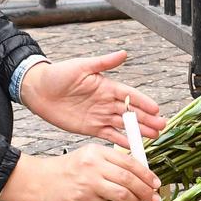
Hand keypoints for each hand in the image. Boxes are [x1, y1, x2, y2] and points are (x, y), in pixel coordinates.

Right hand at [0, 146, 160, 200]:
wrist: (40, 180)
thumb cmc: (66, 170)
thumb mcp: (88, 157)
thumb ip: (110, 163)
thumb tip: (137, 175)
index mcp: (98, 151)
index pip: (129, 161)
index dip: (146, 174)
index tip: (155, 183)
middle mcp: (94, 165)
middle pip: (129, 178)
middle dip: (145, 190)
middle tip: (154, 198)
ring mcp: (88, 183)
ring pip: (122, 194)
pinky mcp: (82, 200)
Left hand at [20, 51, 166, 146]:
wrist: (38, 90)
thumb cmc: (58, 74)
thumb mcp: (81, 66)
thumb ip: (103, 63)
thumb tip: (124, 53)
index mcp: (107, 86)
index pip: (130, 95)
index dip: (143, 102)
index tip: (156, 108)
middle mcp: (106, 102)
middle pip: (131, 112)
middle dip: (147, 119)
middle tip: (162, 126)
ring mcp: (99, 115)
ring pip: (124, 125)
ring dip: (139, 131)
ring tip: (154, 136)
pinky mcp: (90, 128)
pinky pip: (109, 135)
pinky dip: (121, 141)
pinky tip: (132, 146)